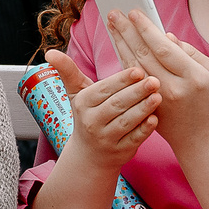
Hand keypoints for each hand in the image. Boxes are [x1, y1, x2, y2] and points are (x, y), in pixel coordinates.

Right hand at [46, 47, 158, 171]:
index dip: (121, 80)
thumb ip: (68, 71)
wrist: (89, 155)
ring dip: (143, 109)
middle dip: (136, 92)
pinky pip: (133, 140)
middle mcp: (91, 122)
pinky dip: (144, 130)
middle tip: (154, 80)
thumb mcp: (77, 94)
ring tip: (158, 96)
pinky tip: (155, 119)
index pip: (103, 89)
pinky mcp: (120, 152)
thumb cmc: (88, 115)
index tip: (138, 70)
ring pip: (126, 122)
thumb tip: (49, 53)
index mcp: (83, 104)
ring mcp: (106, 139)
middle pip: (116, 104)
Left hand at [101, 8, 208, 154]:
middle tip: (114, 13)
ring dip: (120, 44)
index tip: (135, 13)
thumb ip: (190, 52)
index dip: (146, 29)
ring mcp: (157, 101)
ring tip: (112, 25)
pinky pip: (132, 82)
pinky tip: (118, 47)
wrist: (204, 142)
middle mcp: (173, 89)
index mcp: (194, 77)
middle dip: (127, 31)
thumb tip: (165, 36)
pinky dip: (124, 62)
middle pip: (144, 54)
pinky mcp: (147, 108)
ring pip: (134, 67)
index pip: (164, 48)